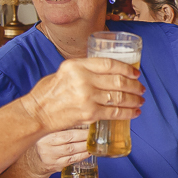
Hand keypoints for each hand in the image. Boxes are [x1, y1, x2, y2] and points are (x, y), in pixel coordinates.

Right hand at [22, 56, 144, 132]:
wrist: (37, 113)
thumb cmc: (48, 93)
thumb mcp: (64, 72)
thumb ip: (84, 70)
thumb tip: (106, 72)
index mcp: (76, 65)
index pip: (109, 63)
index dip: (126, 68)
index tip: (135, 73)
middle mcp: (83, 79)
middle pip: (118, 81)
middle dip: (134, 85)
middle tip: (141, 89)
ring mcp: (87, 97)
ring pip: (119, 97)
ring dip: (134, 100)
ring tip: (140, 101)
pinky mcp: (89, 114)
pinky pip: (114, 112)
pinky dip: (127, 113)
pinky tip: (134, 112)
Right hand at [27, 127, 89, 176]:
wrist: (35, 160)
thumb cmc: (46, 143)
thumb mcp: (49, 132)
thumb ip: (62, 126)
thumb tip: (83, 119)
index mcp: (44, 132)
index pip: (62, 127)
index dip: (77, 125)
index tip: (89, 121)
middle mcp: (45, 144)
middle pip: (68, 138)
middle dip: (84, 134)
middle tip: (94, 132)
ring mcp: (50, 156)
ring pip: (71, 149)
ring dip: (85, 145)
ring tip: (94, 141)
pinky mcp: (55, 165)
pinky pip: (71, 160)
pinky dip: (82, 155)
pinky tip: (89, 152)